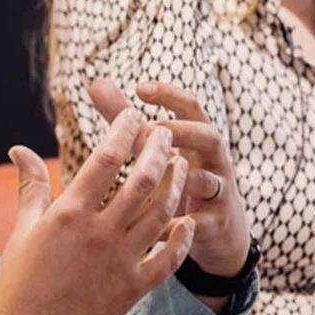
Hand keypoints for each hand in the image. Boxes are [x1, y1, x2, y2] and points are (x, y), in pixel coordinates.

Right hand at [0, 108, 193, 314]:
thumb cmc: (18, 279)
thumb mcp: (23, 228)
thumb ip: (30, 185)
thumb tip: (18, 148)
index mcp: (70, 213)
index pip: (105, 159)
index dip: (123, 131)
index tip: (133, 115)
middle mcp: (99, 233)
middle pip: (142, 181)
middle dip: (158, 151)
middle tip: (166, 132)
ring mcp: (120, 261)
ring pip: (162, 214)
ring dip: (176, 185)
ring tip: (182, 165)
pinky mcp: (133, 288)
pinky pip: (168, 259)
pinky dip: (181, 237)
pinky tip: (187, 219)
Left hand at [88, 78, 250, 279]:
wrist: (218, 233)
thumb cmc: (178, 180)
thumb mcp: (155, 148)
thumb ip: (127, 118)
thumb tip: (95, 82)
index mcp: (197, 139)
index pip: (191, 108)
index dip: (170, 95)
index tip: (140, 87)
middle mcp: (213, 161)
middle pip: (210, 136)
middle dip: (183, 132)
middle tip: (150, 131)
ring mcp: (219, 193)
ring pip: (209, 181)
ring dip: (183, 177)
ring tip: (155, 177)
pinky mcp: (217, 225)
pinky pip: (201, 223)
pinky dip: (177, 224)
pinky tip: (151, 228)